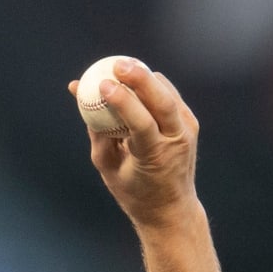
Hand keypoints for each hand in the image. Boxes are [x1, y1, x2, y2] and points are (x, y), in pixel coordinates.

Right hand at [69, 58, 199, 228]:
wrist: (170, 206)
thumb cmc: (133, 190)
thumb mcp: (108, 167)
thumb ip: (98, 134)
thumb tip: (83, 98)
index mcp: (155, 156)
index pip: (141, 122)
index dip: (122, 101)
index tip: (102, 85)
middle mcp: (177, 139)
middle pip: (162, 100)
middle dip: (139, 77)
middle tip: (115, 64)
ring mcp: (187, 128)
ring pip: (166, 92)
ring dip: (143, 77)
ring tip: (119, 66)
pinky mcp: (189, 121)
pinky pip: (167, 95)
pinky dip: (148, 84)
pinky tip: (130, 77)